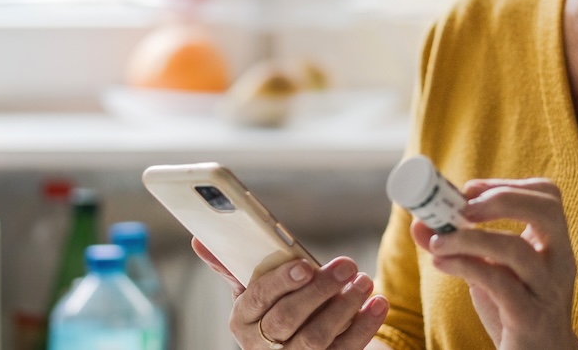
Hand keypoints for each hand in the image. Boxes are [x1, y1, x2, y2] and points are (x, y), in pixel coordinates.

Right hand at [193, 238, 388, 349]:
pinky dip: (364, 327)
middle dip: (319, 291)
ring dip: (345, 308)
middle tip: (346, 265)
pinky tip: (377, 304)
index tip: (305, 265)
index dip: (281, 282)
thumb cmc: (273, 311)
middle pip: (288, 320)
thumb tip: (200, 239)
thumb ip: (232, 266)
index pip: (258, 298)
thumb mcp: (253, 292)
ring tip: (364, 281)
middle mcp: (263, 345)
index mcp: (242, 320)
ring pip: (317, 338)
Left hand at [416, 178, 577, 349]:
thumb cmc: (514, 311)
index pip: (548, 196)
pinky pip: (500, 283)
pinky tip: (441, 263)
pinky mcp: (530, 317)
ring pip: (516, 249)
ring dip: (469, 238)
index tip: (469, 191)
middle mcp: (559, 263)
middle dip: (500, 199)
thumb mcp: (489, 273)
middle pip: (547, 210)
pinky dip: (465, 266)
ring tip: (437, 242)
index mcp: (553, 245)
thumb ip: (458, 247)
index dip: (508, 185)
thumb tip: (419, 223)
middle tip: (461, 208)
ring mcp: (547, 290)